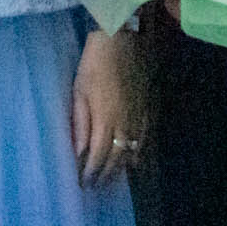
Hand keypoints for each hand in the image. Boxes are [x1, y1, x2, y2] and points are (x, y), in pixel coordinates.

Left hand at [70, 27, 147, 186]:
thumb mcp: (80, 90)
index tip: (84, 185)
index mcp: (106, 118)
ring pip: (132, 151)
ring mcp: (139, 116)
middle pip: (117, 158)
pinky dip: (138, 153)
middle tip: (95, 187)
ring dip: (121, 168)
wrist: (124, 38)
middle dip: (105, 175)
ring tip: (110, 179)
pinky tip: (132, 160)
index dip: (92, 173)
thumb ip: (80, 122)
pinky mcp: (148, 108)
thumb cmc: (95, 62)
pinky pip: (145, 138)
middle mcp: (125, 122)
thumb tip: (78, 151)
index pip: (100, 155)